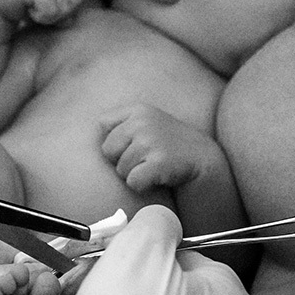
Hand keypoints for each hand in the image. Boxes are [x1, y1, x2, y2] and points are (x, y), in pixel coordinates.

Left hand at [99, 103, 222, 191]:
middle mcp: (142, 122)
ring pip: (120, 169)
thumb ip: (122, 123)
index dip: (113, 141)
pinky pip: (133, 181)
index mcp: (138, 109)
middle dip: (121, 161)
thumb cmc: (169, 144)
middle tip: (143, 160)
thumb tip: (91, 133)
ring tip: (154, 167)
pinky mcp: (159, 162)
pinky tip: (157, 177)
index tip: (131, 145)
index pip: (102, 125)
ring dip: (134, 174)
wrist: (203, 159)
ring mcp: (151, 141)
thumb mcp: (148, 122)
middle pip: (107, 150)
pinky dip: (142, 185)